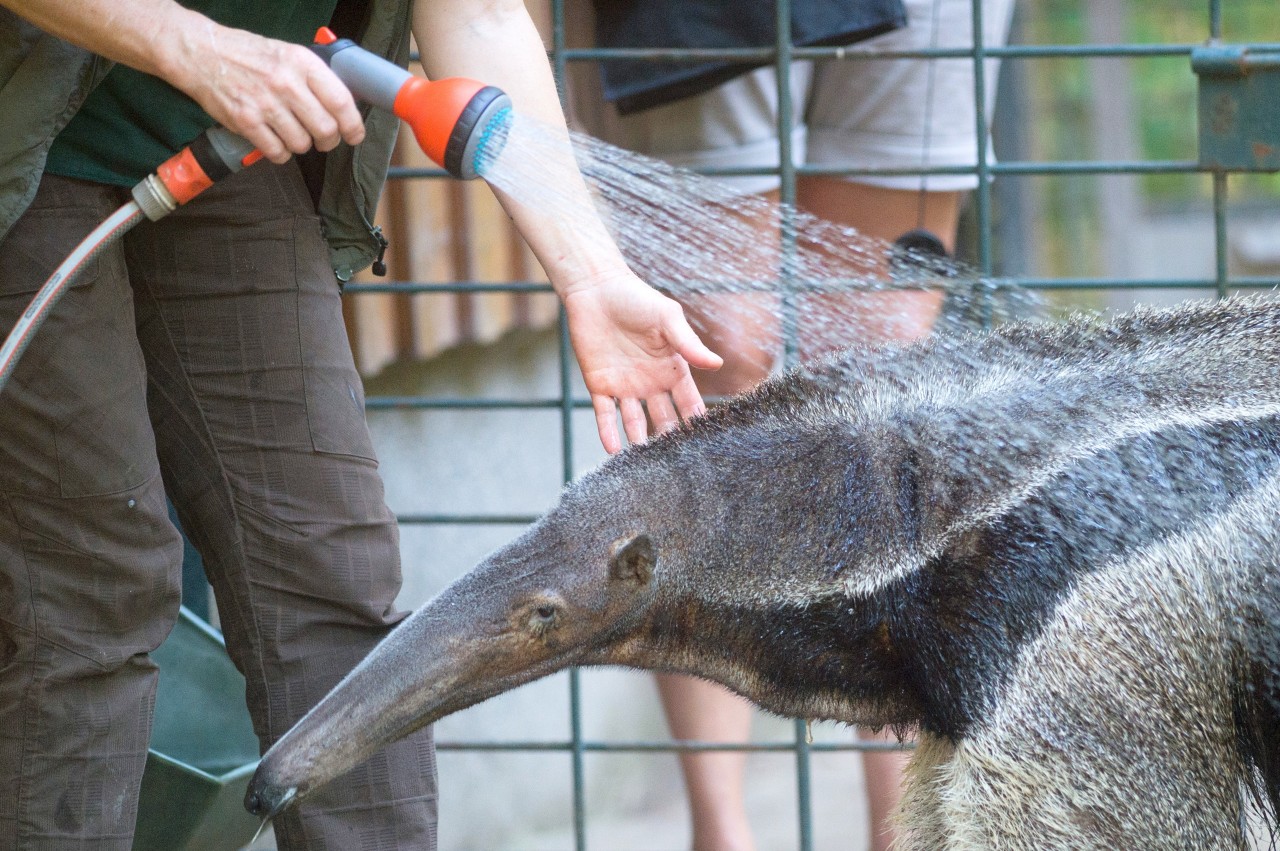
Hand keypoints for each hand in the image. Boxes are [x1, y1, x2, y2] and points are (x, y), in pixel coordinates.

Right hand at [166, 19, 364, 161]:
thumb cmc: (249, 55)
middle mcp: (286, 83)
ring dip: (301, 145)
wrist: (203, 53)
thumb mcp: (288, 54)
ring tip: (292, 134)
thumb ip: (315, 78)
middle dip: (329, 140)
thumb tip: (344, 106)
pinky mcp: (246, 122)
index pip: (341, 101)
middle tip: (323, 139)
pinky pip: (277, 153)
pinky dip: (280, 153)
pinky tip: (276, 142)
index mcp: (302, 63)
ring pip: (302, 144)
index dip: (353, 125)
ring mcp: (265, 104)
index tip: (355, 135)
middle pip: (325, 129)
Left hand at [562, 273, 722, 453]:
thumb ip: (688, 344)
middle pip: (664, 419)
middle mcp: (651, 383)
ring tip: (644, 464)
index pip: (688, 402)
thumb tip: (717, 364)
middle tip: (676, 464)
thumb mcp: (668, 319)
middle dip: (669, 439)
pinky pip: (605, 415)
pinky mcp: (599, 385)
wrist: (596, 289)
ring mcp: (625, 387)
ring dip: (639, 442)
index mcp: (672, 369)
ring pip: (635, 423)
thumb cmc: (636, 299)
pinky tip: (614, 451)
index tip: (706, 443)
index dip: (696, 421)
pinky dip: (608, 433)